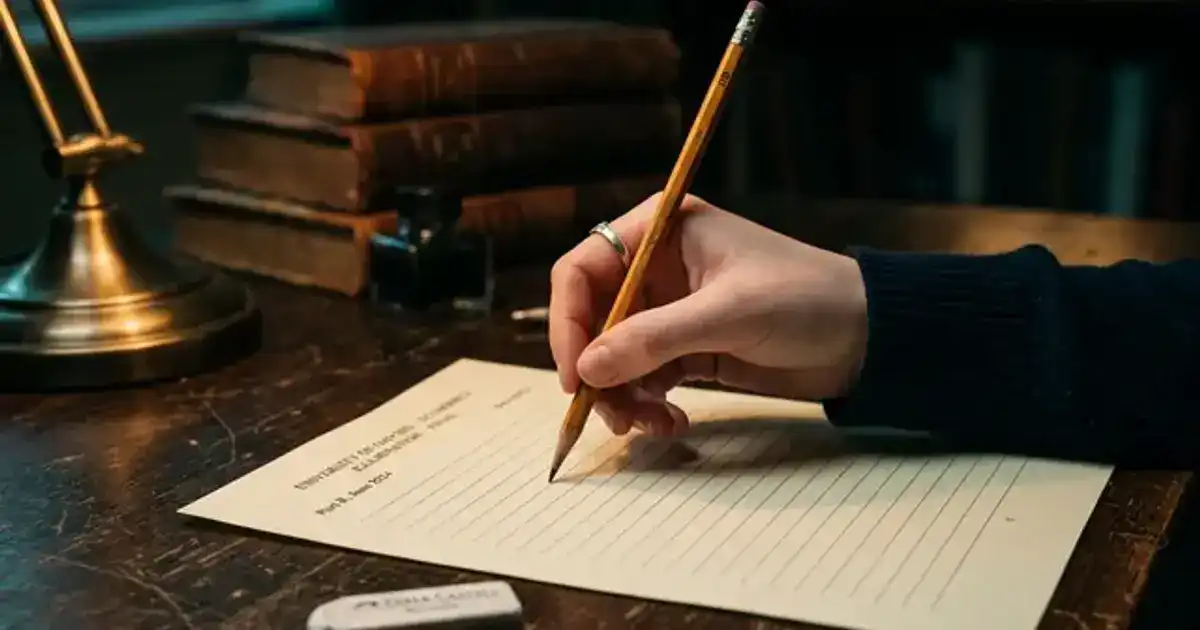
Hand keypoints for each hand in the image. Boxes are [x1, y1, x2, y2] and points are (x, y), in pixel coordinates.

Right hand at [549, 193, 868, 437]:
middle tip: (611, 415)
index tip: (575, 374)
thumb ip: (654, 339)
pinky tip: (671, 424)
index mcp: (661, 230)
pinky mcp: (687, 350)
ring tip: (651, 426)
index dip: (569, 321)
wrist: (867, 337)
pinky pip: (643, 379)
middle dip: (597, 370)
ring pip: (614, 357)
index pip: (584, 268)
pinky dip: (646, 406)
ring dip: (622, 397)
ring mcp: (669, 311)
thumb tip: (586, 370)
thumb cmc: (804, 299)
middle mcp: (656, 268)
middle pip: (593, 320)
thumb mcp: (727, 314)